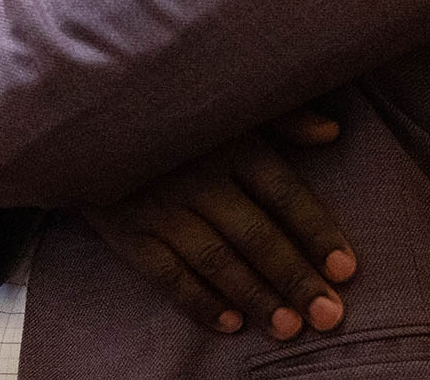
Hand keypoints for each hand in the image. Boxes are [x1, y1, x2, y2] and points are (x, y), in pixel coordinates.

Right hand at [82, 108, 354, 339]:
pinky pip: (167, 274)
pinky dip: (199, 302)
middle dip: (295, 278)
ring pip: (217, 260)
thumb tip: (331, 131)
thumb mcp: (226, 100)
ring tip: (288, 329)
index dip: (317, 232)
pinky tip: (231, 324)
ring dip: (256, 297)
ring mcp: (160, 206)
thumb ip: (281, 116)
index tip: (346, 269)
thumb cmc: (171, 108)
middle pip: (256, 235)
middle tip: (328, 314)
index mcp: (229, 140)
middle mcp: (198, 175)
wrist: (82, 117)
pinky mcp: (127, 231)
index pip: (283, 193)